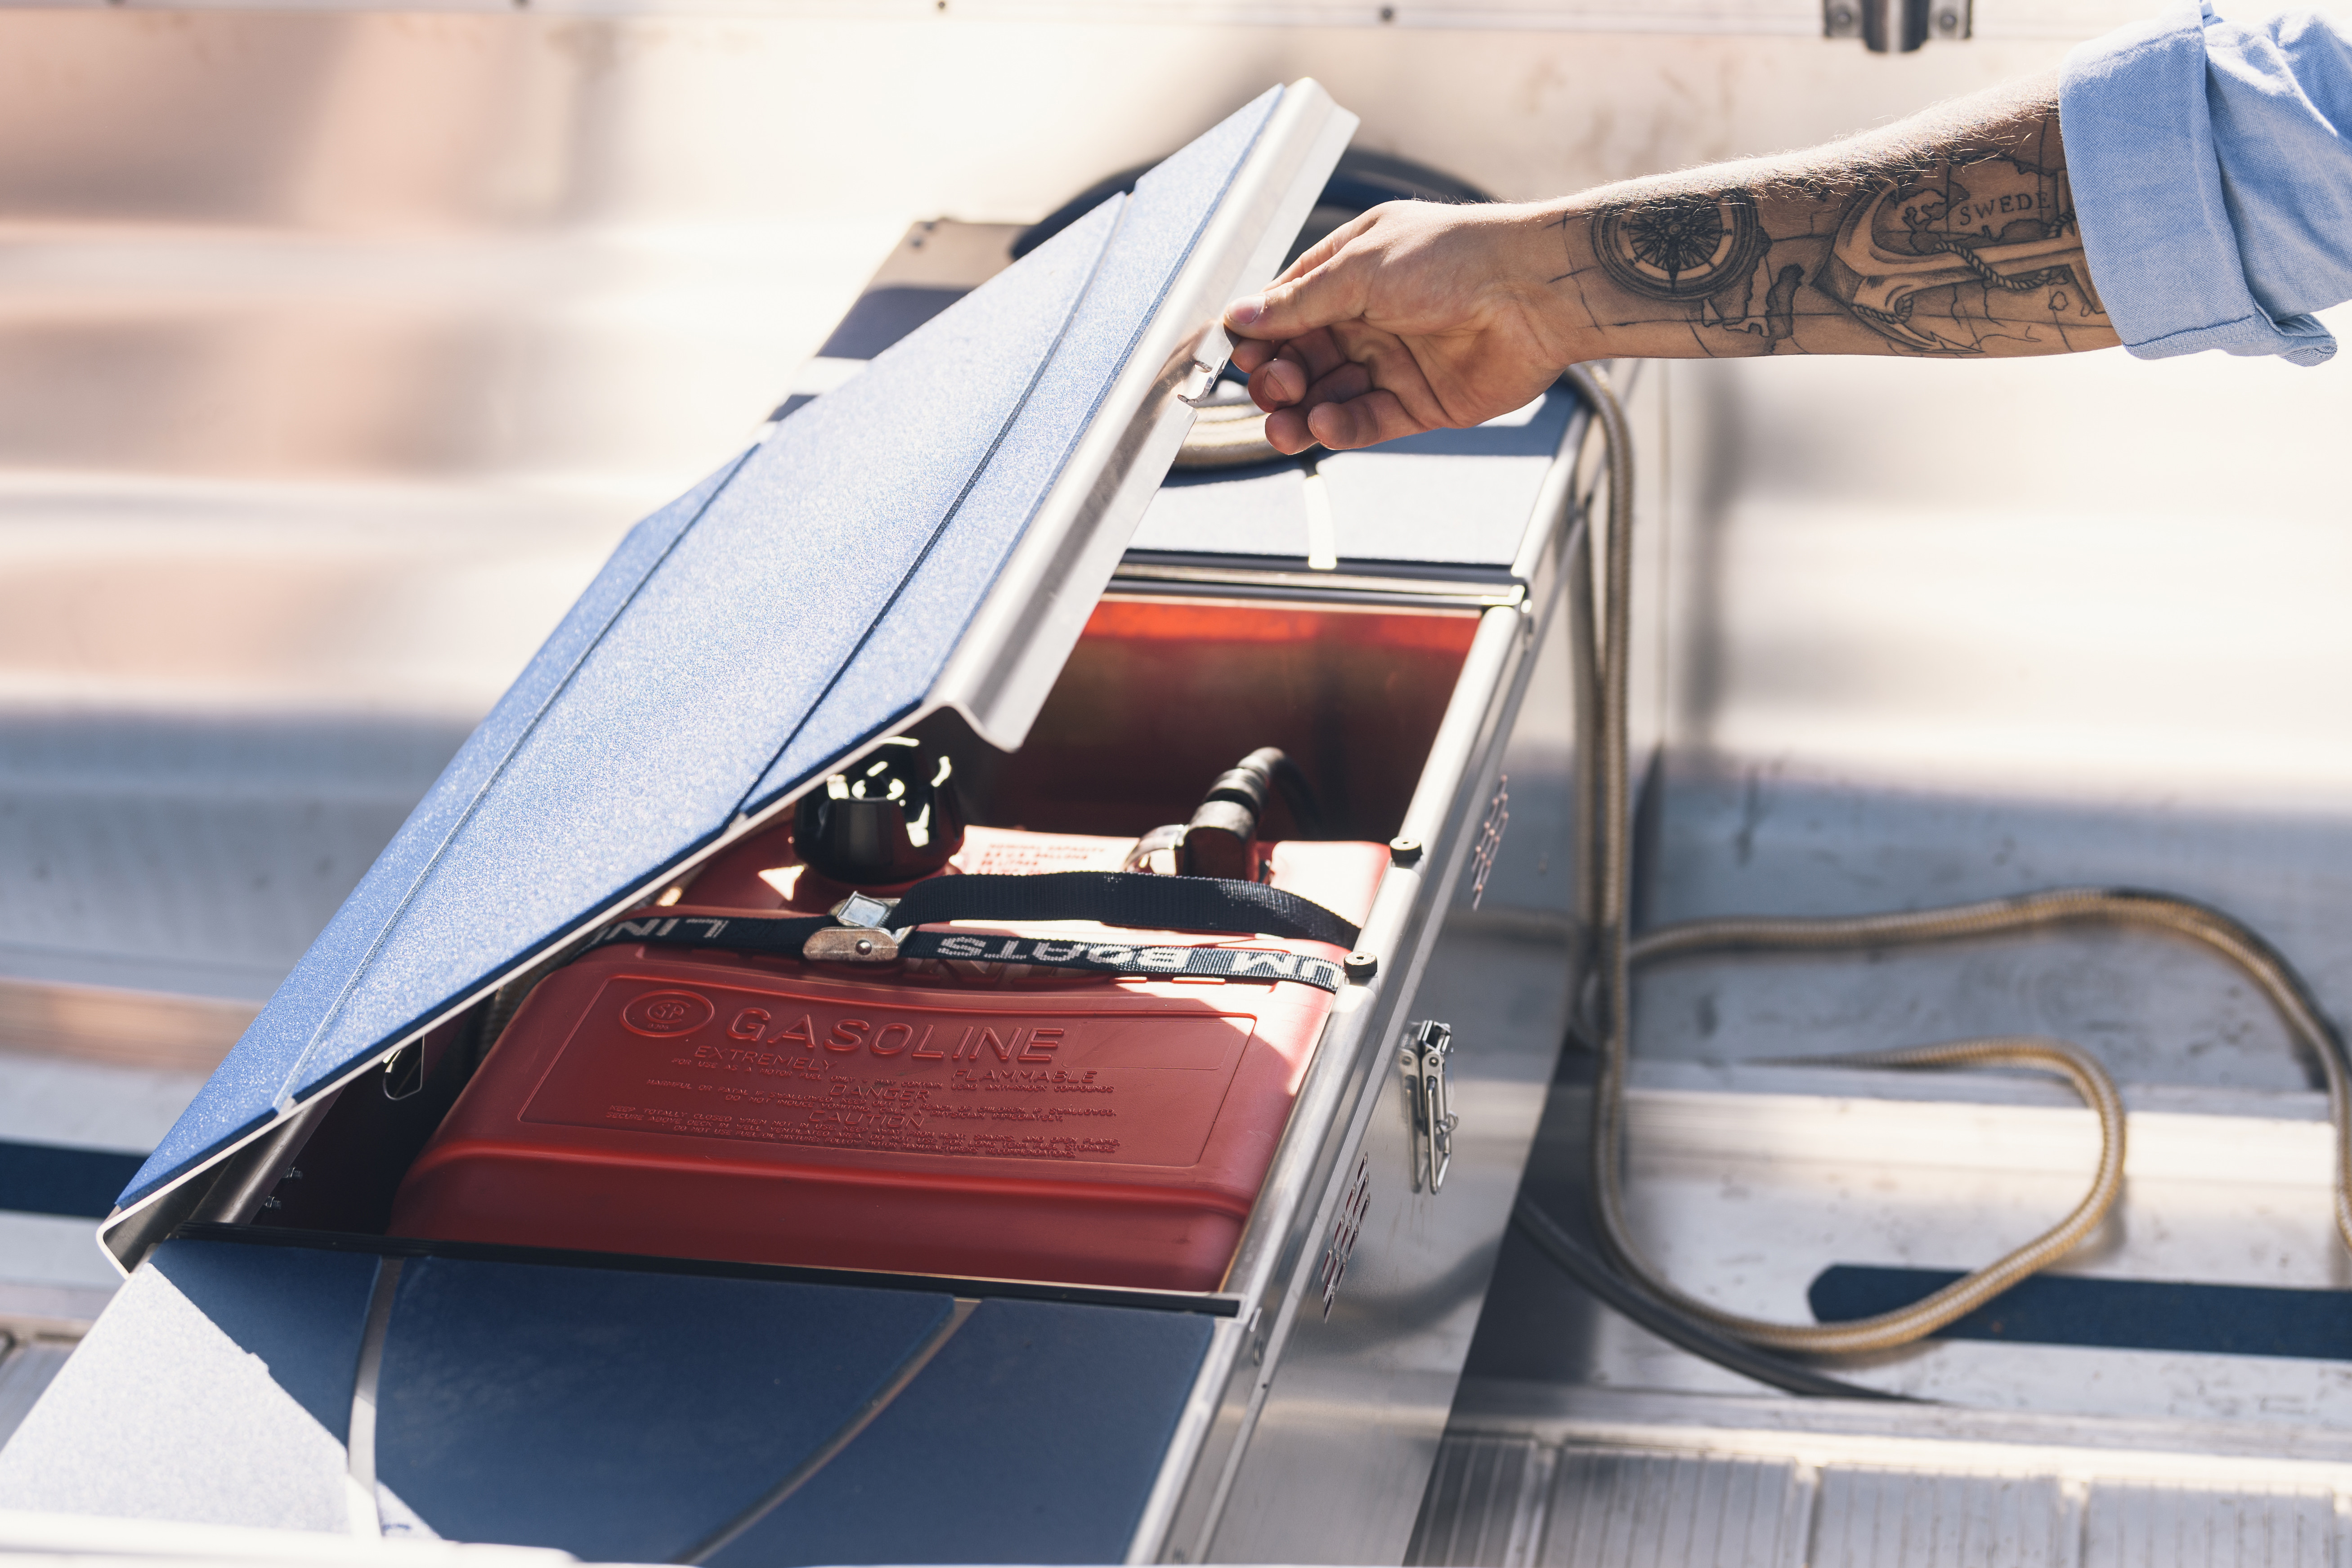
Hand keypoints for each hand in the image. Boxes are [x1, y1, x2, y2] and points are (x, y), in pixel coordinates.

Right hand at [1222, 200, 1577, 453]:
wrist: (1533, 292)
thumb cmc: (1456, 258)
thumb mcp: (1360, 269)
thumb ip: (1299, 302)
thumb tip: (1240, 317)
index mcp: (1350, 273)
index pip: (1287, 310)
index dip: (1260, 335)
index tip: (1238, 354)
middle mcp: (1368, 318)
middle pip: (1302, 359)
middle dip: (1278, 378)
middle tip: (1272, 386)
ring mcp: (1392, 362)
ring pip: (1328, 396)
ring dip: (1299, 413)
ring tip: (1283, 424)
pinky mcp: (1418, 403)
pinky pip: (1365, 421)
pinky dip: (1340, 427)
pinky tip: (1323, 425)